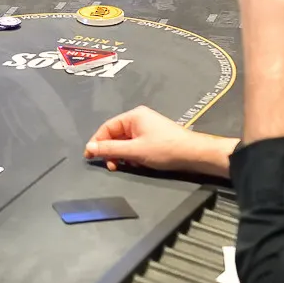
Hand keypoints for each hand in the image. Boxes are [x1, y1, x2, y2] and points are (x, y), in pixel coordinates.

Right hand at [85, 106, 233, 176]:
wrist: (193, 154)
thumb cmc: (164, 149)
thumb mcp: (134, 151)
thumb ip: (110, 149)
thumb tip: (89, 147)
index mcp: (133, 116)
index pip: (107, 128)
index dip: (97, 142)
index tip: (90, 157)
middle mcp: (139, 119)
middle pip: (115, 135)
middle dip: (112, 151)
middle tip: (111, 166)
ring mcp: (147, 128)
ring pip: (125, 142)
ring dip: (123, 155)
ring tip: (126, 166)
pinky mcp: (153, 137)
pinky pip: (135, 145)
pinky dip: (133, 155)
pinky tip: (138, 164)